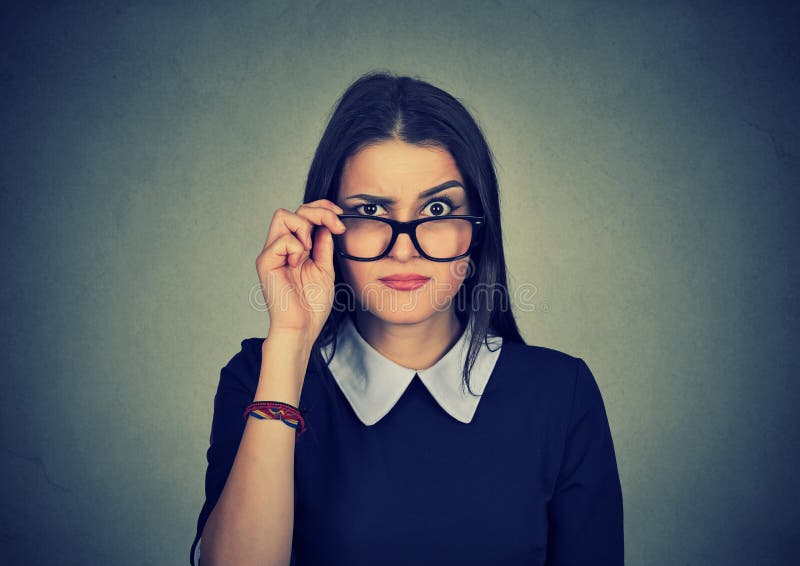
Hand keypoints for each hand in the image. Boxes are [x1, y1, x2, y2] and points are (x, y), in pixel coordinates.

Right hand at [255, 199, 346, 343]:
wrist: (302, 328)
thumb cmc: (312, 305)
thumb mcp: (325, 268)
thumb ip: (323, 245)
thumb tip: (326, 224)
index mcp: (295, 248)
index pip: (303, 214)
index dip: (322, 208)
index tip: (340, 217)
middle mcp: (281, 247)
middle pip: (293, 210)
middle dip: (318, 211)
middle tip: (335, 226)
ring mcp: (272, 253)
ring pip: (283, 216)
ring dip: (305, 228)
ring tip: (310, 250)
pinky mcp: (266, 262)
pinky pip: (282, 239)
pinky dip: (297, 248)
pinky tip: (298, 264)